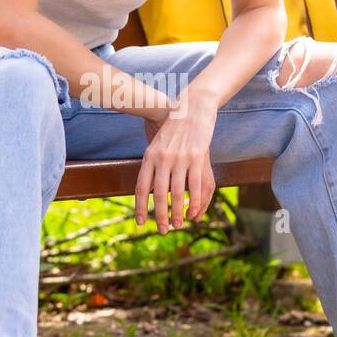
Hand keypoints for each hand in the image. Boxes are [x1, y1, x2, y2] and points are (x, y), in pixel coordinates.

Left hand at [136, 95, 217, 231]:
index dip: (139, 206)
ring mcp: (180, 157)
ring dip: (176, 212)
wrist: (193, 106)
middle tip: (162, 230)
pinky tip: (193, 212)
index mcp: (150, 155)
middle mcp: (162, 158)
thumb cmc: (175, 128)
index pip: (141, 186)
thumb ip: (154, 165)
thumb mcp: (158, 144)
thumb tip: (149, 189)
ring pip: (177, 192)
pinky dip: (194, 201)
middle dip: (159, 215)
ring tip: (177, 225)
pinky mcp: (197, 156)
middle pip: (158, 193)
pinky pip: (194, 185)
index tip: (140, 222)